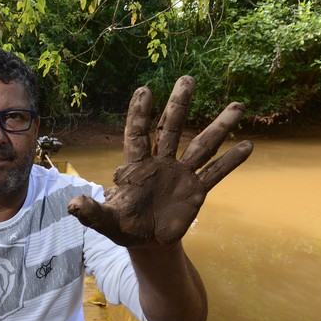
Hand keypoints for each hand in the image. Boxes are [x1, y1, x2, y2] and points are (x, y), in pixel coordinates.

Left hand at [68, 76, 252, 246]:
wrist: (147, 241)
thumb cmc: (123, 225)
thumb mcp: (106, 221)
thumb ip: (92, 211)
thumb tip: (72, 205)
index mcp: (136, 166)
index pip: (137, 134)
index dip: (140, 114)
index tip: (145, 89)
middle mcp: (160, 163)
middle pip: (171, 128)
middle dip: (179, 105)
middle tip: (188, 79)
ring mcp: (180, 174)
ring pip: (201, 145)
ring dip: (219, 127)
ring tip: (238, 105)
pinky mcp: (196, 190)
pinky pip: (215, 173)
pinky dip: (230, 161)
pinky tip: (248, 146)